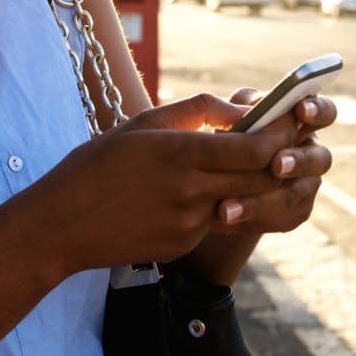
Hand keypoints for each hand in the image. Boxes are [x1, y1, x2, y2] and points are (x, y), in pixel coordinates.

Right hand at [38, 92, 299, 271]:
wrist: (62, 223)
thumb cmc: (96, 164)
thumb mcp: (140, 123)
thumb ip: (195, 111)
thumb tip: (239, 110)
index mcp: (179, 153)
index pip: (253, 148)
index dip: (281, 134)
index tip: (293, 118)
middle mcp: (191, 191)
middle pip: (260, 178)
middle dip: (282, 157)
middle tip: (290, 140)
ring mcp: (189, 224)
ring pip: (243, 201)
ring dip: (255, 182)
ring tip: (254, 162)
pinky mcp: (183, 245)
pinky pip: (214, 220)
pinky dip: (219, 202)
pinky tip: (199, 190)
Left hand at [209, 90, 336, 235]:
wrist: (221, 172)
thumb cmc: (231, 128)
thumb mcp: (233, 112)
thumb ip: (242, 108)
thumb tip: (246, 113)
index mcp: (302, 121)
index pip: (324, 112)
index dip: (317, 110)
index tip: (301, 110)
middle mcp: (312, 152)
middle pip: (319, 159)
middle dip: (298, 162)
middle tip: (276, 166)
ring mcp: (308, 184)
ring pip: (296, 195)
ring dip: (263, 201)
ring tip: (228, 208)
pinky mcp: (296, 211)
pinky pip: (282, 219)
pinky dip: (253, 219)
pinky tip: (225, 220)